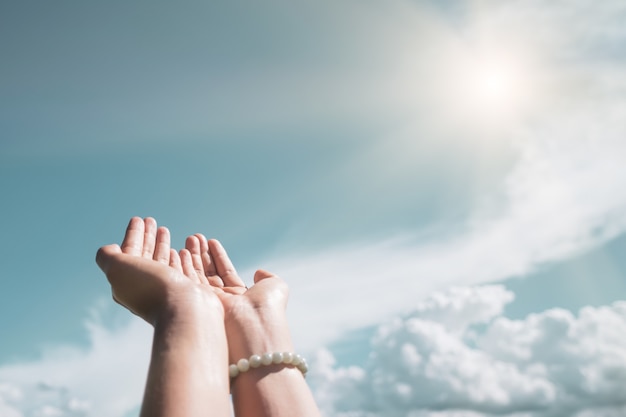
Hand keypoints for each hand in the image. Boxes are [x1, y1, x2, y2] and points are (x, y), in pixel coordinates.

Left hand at [95, 217, 222, 324]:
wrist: (184, 309)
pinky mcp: (184, 291)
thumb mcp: (118, 268)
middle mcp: (145, 288)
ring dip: (161, 245)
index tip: (138, 219)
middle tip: (151, 220)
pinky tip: (180, 251)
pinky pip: (178, 269)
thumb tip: (110, 249)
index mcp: (127, 283)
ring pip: (161, 262)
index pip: (128, 253)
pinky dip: (177, 257)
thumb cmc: (152, 287)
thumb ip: (107, 256)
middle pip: (144, 256)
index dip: (132, 235)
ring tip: (164, 230)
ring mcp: (166, 290)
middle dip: (146, 237)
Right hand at [184, 234, 292, 359]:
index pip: (226, 271)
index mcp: (240, 296)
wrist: (255, 324)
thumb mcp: (274, 285)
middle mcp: (223, 300)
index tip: (210, 241)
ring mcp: (209, 303)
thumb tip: (258, 271)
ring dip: (191, 257)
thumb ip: (266, 276)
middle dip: (201, 255)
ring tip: (188, 239)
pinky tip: (179, 251)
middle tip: (193, 237)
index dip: (218, 256)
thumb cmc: (268, 306)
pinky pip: (188, 282)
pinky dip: (183, 267)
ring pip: (197, 276)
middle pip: (209, 272)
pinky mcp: (197, 304)